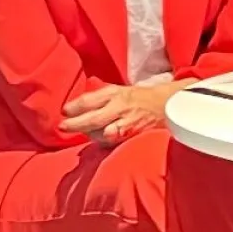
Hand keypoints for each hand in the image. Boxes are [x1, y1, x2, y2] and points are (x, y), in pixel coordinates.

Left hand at [61, 80, 191, 143]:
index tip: (64, 112)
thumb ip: (100, 97)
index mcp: (115, 93)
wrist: (169, 104)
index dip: (74, 107)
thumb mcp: (121, 90)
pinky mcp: (134, 134)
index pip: (89, 100)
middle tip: (63, 127)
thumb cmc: (141, 98)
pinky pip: (114, 141)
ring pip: (102, 133)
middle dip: (75, 124)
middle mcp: (120, 107)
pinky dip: (105, 141)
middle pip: (92, 118)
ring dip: (91, 134)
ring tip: (86, 133)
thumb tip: (75, 107)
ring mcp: (128, 122)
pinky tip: (101, 138)